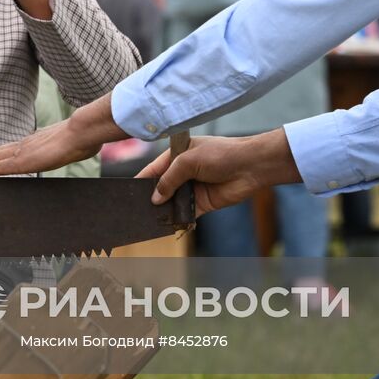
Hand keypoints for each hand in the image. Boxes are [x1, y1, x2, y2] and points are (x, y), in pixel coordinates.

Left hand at [0, 95, 127, 174]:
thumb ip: (74, 143)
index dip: (0, 153)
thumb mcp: (77, 141)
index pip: (14, 148)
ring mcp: (25, 151)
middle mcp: (28, 145)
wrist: (84, 131)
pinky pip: (1, 166)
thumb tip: (86, 143)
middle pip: (1, 151)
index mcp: (38, 141)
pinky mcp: (25, 160)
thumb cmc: (85, 135)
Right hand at [135, 129, 302, 209]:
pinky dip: (177, 219)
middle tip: (134, 209)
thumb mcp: (188, 161)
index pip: (154, 169)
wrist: (251, 167)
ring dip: (163, 210)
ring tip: (146, 220)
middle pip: (161, 187)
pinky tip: (166, 224)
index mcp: (177, 155)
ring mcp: (192, 188)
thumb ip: (169, 179)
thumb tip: (154, 198)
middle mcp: (183, 172)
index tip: (127, 192)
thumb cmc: (221, 154)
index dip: (142, 179)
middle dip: (151, 197)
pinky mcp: (202, 203)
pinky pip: (185, 213)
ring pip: (172, 202)